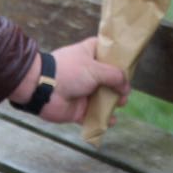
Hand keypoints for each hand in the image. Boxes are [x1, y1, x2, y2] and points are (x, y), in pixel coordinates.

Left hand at [11, 37, 129, 123]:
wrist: (43, 89)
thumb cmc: (69, 71)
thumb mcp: (95, 69)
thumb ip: (114, 76)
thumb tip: (126, 86)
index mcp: (89, 54)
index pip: (106, 51)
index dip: (118, 58)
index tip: (130, 66)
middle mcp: (87, 72)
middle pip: (109, 78)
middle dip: (119, 86)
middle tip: (124, 92)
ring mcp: (83, 91)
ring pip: (103, 98)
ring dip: (112, 102)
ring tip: (119, 104)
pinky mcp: (78, 109)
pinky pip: (93, 116)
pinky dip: (103, 119)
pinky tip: (111, 120)